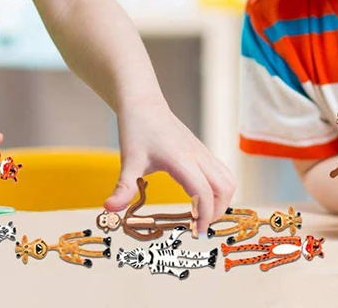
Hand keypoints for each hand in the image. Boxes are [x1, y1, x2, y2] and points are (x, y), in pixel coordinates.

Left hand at [103, 98, 235, 233]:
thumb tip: (110, 209)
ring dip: (222, 200)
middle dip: (217, 211)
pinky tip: (198, 196)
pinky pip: (220, 171)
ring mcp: (202, 152)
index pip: (204, 193)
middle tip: (198, 226)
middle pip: (225, 187)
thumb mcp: (128, 160)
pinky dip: (218, 189)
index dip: (204, 216)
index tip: (195, 233)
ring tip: (201, 213)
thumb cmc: (136, 129)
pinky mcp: (201, 150)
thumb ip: (123, 188)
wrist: (144, 103)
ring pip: (227, 178)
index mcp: (182, 160)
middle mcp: (197, 155)